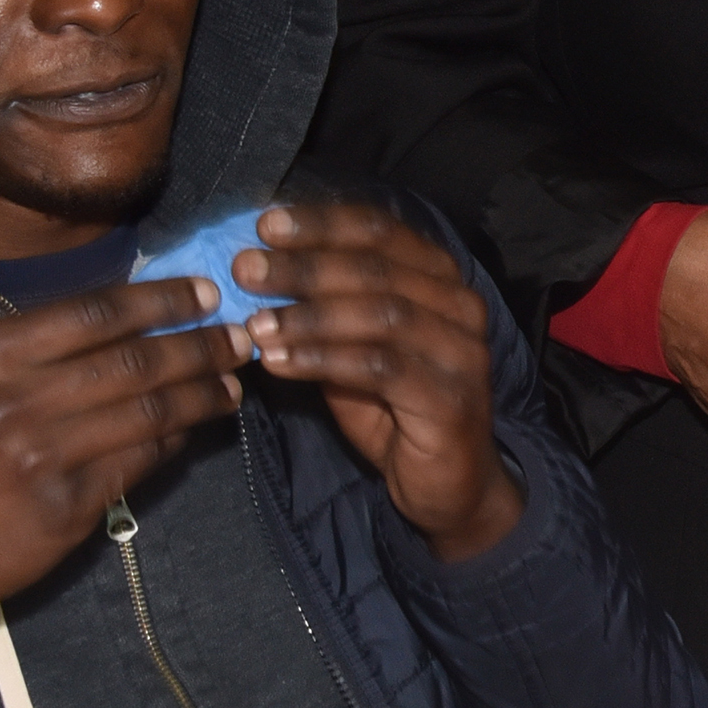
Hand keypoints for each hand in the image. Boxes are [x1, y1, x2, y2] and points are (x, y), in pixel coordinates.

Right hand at [0, 278, 255, 627]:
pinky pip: (139, 462)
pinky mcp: (64, 508)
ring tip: (232, 383)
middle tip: (242, 337)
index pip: (95, 313)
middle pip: (134, 360)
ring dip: (201, 394)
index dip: (161, 301)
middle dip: (199, 345)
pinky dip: (175, 440)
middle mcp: (15, 400)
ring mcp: (42, 457)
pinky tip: (193, 428)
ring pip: (148, 411)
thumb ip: (29, 349)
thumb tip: (123, 317)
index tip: (205, 295)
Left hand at [235, 199, 524, 561]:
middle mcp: (459, 304)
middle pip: (376, 268)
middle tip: (246, 269)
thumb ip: (320, 313)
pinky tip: (278, 362)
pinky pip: (380, 367)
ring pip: (380, 314)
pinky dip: (322, 360)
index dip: (321, 224)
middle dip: (305, 266)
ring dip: (308, 316)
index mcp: (439, 277)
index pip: (380, 230)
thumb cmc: (395, 410)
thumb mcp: (351, 351)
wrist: (450, 484)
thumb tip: (255, 276)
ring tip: (254, 324)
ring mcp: (461, 350)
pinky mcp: (451, 397)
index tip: (264, 224)